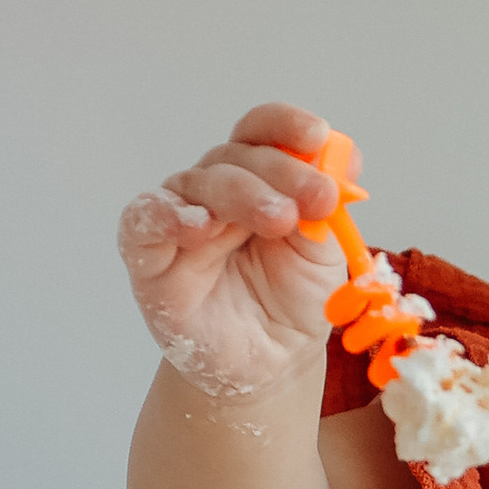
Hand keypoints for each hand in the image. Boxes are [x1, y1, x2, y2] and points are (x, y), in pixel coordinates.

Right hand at [118, 103, 352, 403]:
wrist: (272, 362)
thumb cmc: (293, 299)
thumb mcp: (324, 251)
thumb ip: (326, 206)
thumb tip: (345, 158)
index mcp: (257, 177)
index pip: (262, 132)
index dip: (286, 126)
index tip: (318, 136)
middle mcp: (214, 190)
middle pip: (236, 156)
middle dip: (281, 171)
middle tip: (317, 200)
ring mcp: (179, 222)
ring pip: (197, 183)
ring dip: (240, 192)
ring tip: (278, 218)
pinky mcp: (149, 259)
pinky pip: (143, 223)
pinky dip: (168, 216)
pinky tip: (200, 223)